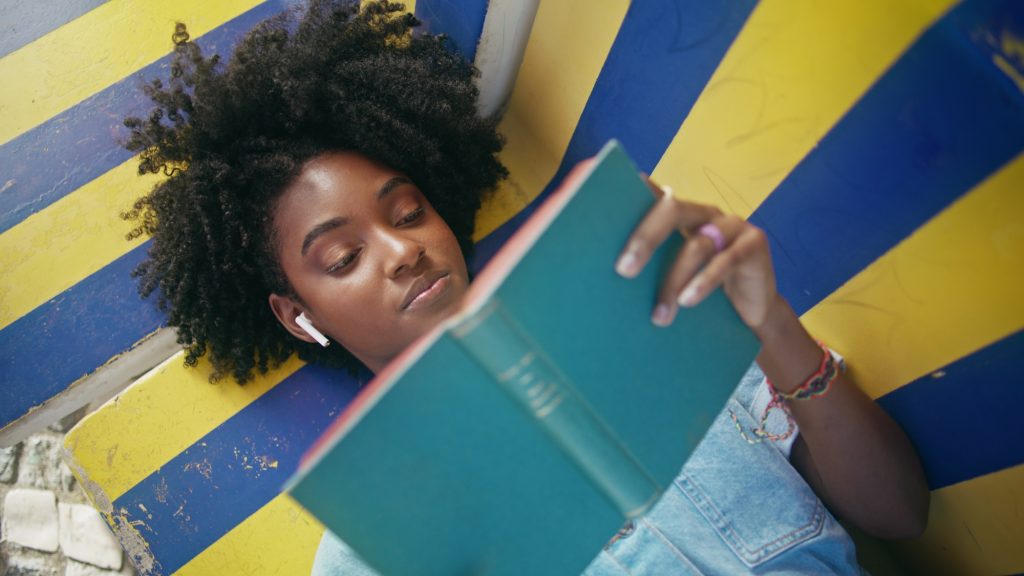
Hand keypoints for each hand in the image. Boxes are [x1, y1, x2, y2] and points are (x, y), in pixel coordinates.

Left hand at [615, 182, 780, 331]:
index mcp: (680, 214)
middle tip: (624, 270)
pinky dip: (704, 282)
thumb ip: (650, 266)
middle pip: (672, 211)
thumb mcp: (673, 277)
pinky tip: (688, 301)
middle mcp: (704, 212)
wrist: (751, 314)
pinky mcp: (754, 243)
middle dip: (645, 239)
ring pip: (696, 245)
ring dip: (673, 281)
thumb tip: (606, 277)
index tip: (604, 204)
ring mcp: (731, 224)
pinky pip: (726, 261)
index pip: (653, 195)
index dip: (632, 192)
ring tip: (659, 314)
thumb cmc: (702, 292)